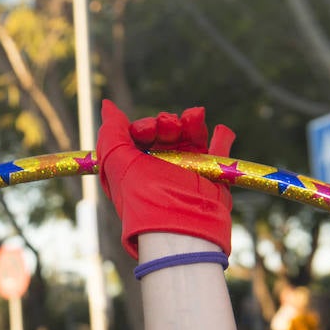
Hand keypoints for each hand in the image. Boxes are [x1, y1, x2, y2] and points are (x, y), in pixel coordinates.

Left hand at [97, 100, 233, 258]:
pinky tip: (220, 129)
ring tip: (193, 118)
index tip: (146, 130)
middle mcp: (158, 169)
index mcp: (133, 168)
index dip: (142, 127)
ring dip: (190, 123)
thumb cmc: (143, 194)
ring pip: (189, 137)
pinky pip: (218, 151)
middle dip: (165, 124)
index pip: (138, 137)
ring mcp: (185, 171)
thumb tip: (108, 106)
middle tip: (167, 128)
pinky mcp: (210, 175)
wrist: (179, 223)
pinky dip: (221, 138)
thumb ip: (111, 132)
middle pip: (163, 134)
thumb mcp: (116, 160)